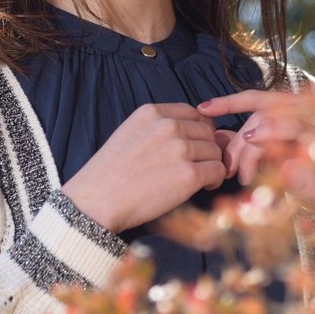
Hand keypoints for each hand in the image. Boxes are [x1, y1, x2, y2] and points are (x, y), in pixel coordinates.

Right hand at [62, 103, 225, 233]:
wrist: (97, 201)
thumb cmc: (110, 173)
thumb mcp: (129, 133)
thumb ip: (157, 127)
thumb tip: (190, 132)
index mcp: (152, 112)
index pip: (193, 113)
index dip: (197, 131)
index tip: (192, 146)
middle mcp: (168, 126)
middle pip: (207, 131)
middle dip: (205, 148)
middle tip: (197, 165)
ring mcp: (180, 149)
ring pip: (215, 151)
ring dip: (210, 164)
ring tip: (199, 178)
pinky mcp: (189, 174)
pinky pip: (218, 170)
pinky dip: (214, 180)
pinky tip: (204, 186)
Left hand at [198, 89, 314, 218]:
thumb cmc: (310, 182)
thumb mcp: (277, 159)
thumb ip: (255, 145)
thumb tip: (222, 142)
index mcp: (299, 109)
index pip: (260, 97)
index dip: (230, 101)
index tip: (202, 108)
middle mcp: (312, 107)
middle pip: (262, 108)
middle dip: (238, 137)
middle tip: (225, 166)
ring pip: (271, 118)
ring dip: (249, 146)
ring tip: (240, 173)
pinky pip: (289, 130)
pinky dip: (267, 138)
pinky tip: (251, 153)